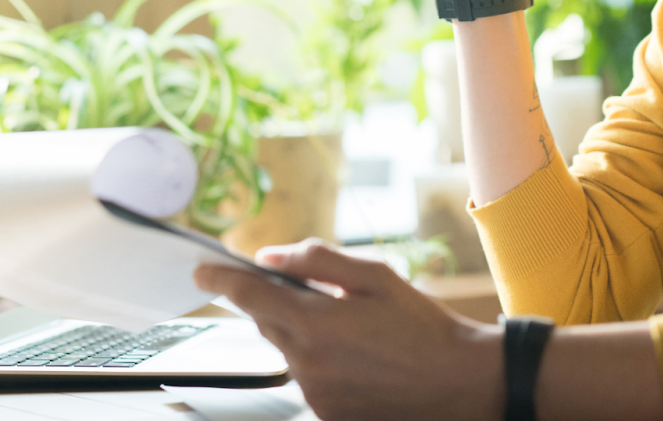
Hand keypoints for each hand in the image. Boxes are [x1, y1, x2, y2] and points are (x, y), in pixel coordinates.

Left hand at [193, 239, 502, 420]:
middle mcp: (306, 364)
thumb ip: (316, 262)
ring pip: (288, 351)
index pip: (248, 296)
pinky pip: (308, 378)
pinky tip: (359, 357)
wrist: (460, 384)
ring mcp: (315, 395)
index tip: (202, 270)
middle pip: (266, 322)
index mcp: (315, 323)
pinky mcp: (328, 414)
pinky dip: (320, 361)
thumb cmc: (423, 327)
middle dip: (275, 301)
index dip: (220, 280)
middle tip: (312, 292)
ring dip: (304, 333)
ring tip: (354, 330)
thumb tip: (268, 256)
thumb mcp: (375, 277)